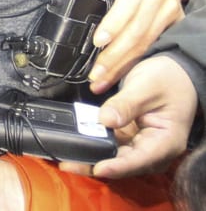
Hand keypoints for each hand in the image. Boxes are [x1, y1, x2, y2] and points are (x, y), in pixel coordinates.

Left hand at [65, 56, 195, 178]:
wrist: (175, 73)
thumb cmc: (168, 79)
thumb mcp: (146, 87)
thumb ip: (126, 104)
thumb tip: (104, 119)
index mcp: (166, 141)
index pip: (141, 160)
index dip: (118, 166)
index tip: (97, 167)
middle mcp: (153, 149)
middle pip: (123, 163)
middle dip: (95, 164)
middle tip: (69, 163)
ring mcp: (140, 144)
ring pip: (113, 156)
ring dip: (91, 156)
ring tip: (66, 157)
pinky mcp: (128, 137)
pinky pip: (109, 145)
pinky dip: (93, 144)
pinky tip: (75, 144)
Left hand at [87, 0, 200, 92]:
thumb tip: (72, 12)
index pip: (127, 2)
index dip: (113, 24)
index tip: (97, 41)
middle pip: (136, 29)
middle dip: (114, 55)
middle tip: (95, 73)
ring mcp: (170, 7)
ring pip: (145, 42)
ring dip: (122, 65)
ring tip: (102, 79)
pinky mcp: (177, 21)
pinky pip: (153, 46)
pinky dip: (134, 63)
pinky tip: (119, 74)